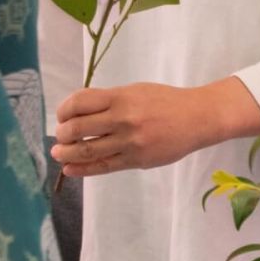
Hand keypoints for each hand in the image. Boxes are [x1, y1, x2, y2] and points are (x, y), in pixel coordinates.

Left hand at [51, 77, 259, 176]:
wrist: (198, 118)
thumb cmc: (166, 102)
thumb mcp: (136, 91)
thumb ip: (109, 100)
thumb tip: (77, 113)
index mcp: (121, 97)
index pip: (78, 103)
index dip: (63, 111)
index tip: (63, 116)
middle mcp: (123, 119)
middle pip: (77, 128)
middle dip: (62, 134)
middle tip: (62, 136)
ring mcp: (130, 141)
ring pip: (85, 150)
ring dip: (66, 153)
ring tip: (60, 153)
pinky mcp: (136, 160)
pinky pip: (102, 167)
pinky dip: (81, 169)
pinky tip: (70, 169)